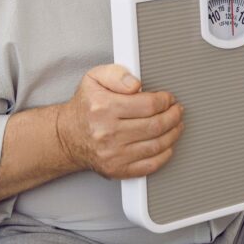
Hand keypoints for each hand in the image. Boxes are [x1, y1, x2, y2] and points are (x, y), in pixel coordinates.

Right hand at [56, 64, 184, 179]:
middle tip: (177, 110)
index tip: (168, 98)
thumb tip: (136, 84)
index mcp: (104, 107)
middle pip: (155, 125)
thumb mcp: (94, 78)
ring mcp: (113, 154)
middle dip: (173, 116)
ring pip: (156, 145)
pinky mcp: (117, 169)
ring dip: (173, 134)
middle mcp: (108, 132)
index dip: (165, 101)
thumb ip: (117, 74)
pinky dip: (164, 155)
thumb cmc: (84, 107)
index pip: (148, 105)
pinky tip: (167, 145)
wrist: (66, 136)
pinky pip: (150, 165)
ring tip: (176, 125)